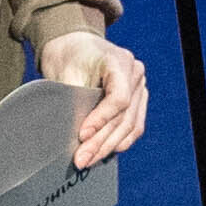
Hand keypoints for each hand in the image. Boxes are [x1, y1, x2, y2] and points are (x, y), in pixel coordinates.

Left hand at [40, 29, 150, 164]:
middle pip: (125, 116)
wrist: (73, 44)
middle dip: (101, 141)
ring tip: (88, 160)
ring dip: (109, 146)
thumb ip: (74, 101)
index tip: (81, 134)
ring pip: (130, 125)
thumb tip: (74, 136)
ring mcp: (139, 86)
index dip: (101, 120)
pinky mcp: (137, 99)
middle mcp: (135, 73)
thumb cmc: (67, 55)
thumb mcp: (66, 74)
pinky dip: (119, 142)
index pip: (119, 98)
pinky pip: (133, 125)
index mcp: (119, 60)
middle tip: (81, 159)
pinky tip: (103, 153)